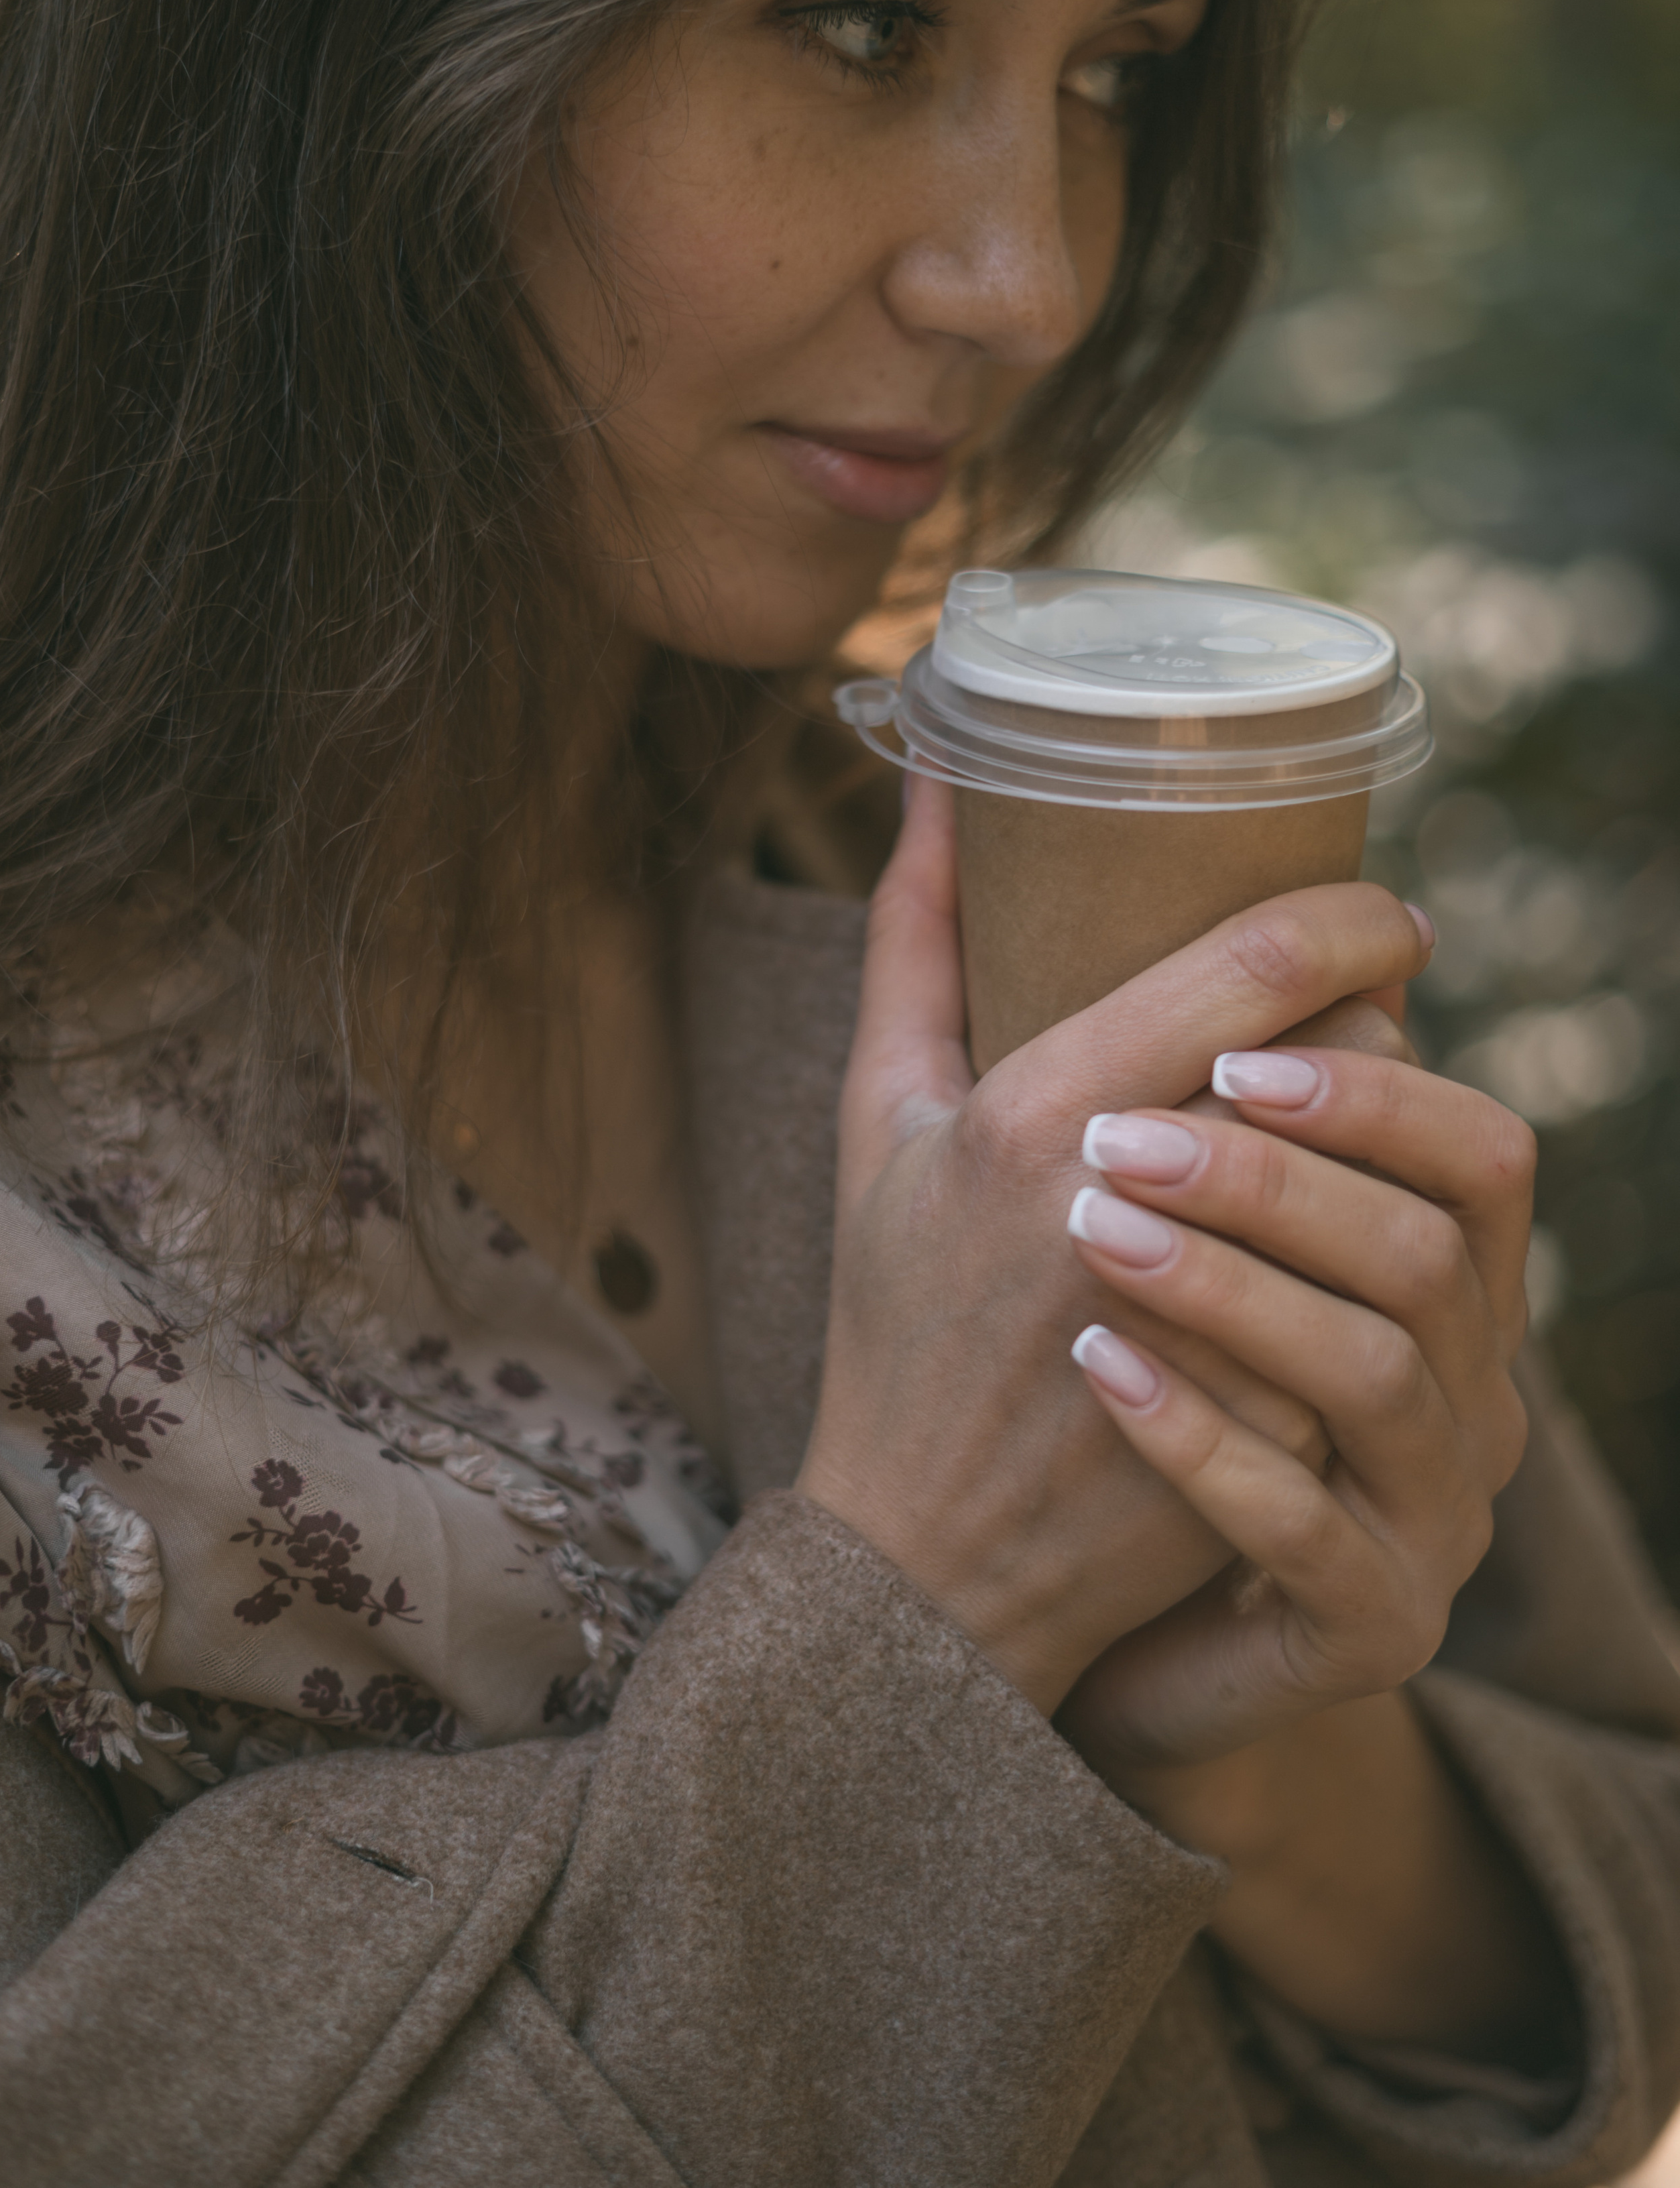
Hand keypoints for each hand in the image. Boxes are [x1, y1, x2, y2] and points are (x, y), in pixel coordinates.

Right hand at [796, 780, 1435, 1714]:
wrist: (920, 1562)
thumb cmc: (893, 1321)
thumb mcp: (877, 1122)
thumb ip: (910, 942)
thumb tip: (937, 778)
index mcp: (1033, 1117)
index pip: (1259, 968)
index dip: (1357, 915)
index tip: (1390, 910)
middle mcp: (1123, 1208)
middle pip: (1345, 1062)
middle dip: (1378, 1029)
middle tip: (1368, 1021)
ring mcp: (1207, 1325)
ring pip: (1385, 1179)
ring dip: (1387, 1145)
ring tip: (1357, 1135)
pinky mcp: (1269, 1426)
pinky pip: (1381, 1299)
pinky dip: (1376, 1267)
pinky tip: (1344, 1261)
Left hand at [1057, 1042, 1532, 1769]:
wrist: (1069, 1613)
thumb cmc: (1092, 1371)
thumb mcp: (1113, 1203)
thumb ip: (1097, 1038)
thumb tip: (958, 813)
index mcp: (1435, 1279)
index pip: (1478, 1151)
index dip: (1379, 1087)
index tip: (1230, 1045)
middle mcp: (1466, 1390)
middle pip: (1434, 1251)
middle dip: (1286, 1179)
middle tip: (1122, 1135)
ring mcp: (1430, 1517)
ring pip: (1377, 1376)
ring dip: (1232, 1287)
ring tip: (1090, 1232)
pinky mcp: (1370, 1624)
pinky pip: (1305, 1527)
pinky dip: (1200, 1436)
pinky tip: (1095, 1365)